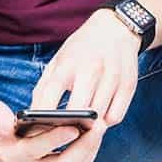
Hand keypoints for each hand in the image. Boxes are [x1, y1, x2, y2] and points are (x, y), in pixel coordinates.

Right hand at [0, 99, 103, 161]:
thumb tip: (6, 124)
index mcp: (11, 155)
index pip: (35, 149)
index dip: (55, 139)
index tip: (74, 126)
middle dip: (83, 147)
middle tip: (98, 126)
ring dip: (89, 151)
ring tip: (100, 127)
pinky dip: (87, 153)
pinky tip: (94, 135)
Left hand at [29, 10, 140, 126]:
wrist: (115, 28)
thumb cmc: (81, 49)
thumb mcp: (58, 61)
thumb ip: (44, 88)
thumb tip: (33, 116)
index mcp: (68, 63)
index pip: (52, 93)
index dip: (42, 115)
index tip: (37, 128)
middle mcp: (91, 69)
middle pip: (78, 110)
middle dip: (69, 126)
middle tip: (62, 132)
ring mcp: (112, 77)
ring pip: (99, 117)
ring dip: (89, 126)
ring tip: (80, 126)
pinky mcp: (128, 85)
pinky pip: (115, 117)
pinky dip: (106, 122)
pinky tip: (99, 117)